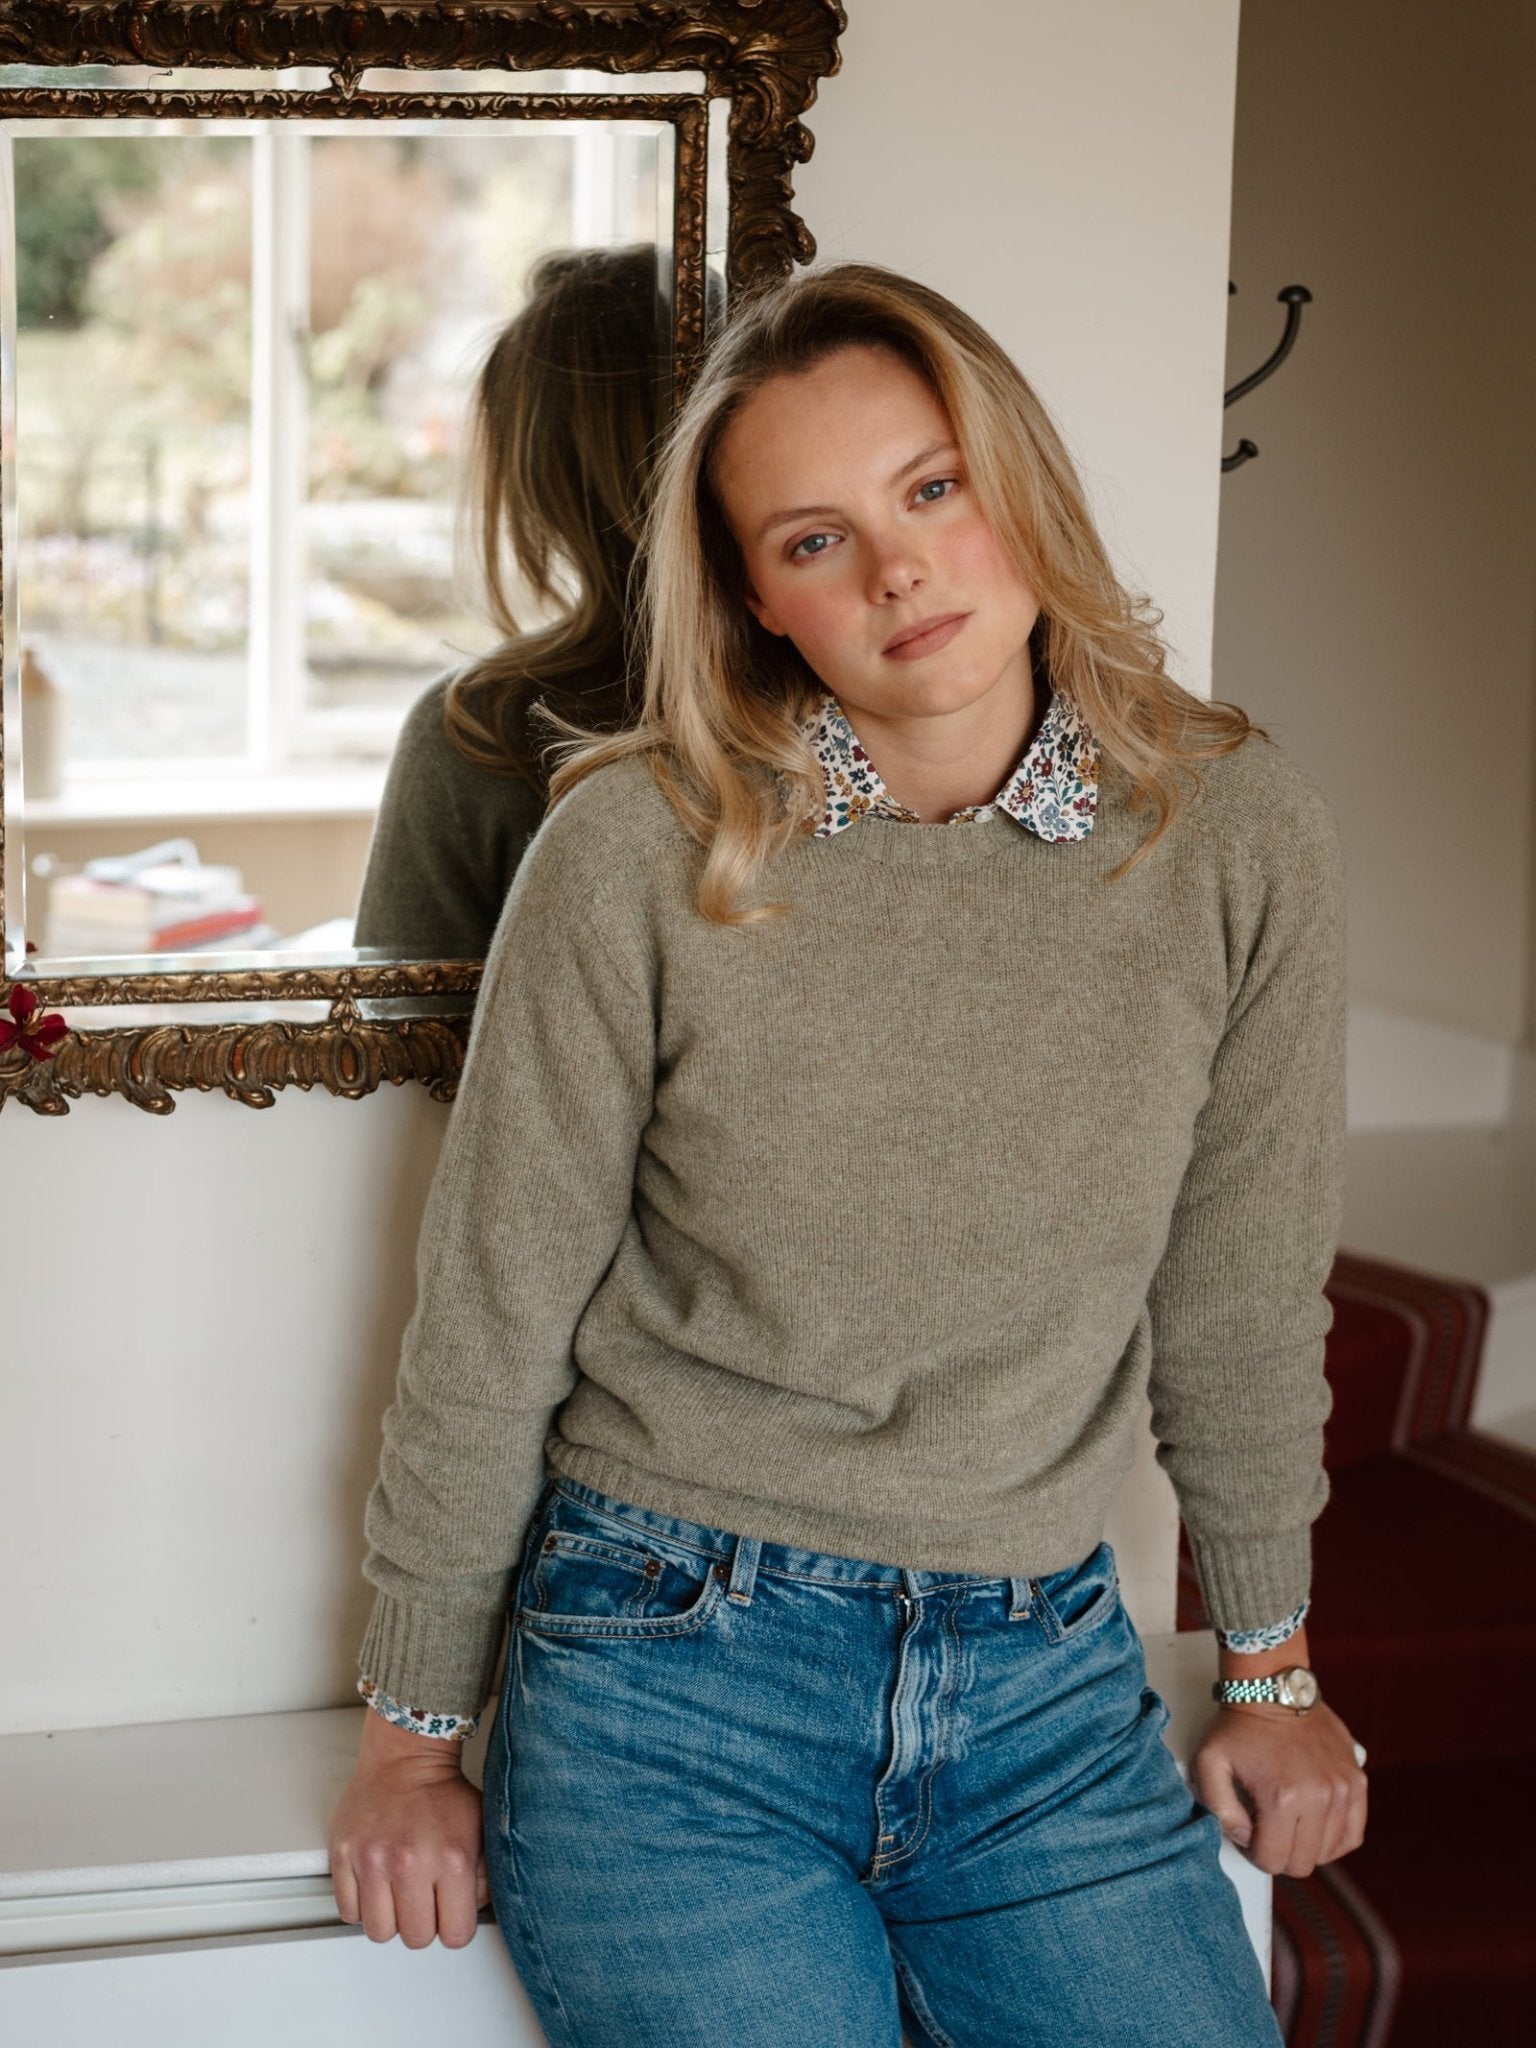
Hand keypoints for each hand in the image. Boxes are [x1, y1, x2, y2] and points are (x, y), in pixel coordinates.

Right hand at [329, 1710, 489, 1946]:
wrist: (404, 1755)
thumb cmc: (442, 1791)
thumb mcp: (480, 1829)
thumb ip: (484, 1875)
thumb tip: (473, 1910)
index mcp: (452, 1859)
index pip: (456, 1935)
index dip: (455, 1926)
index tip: (450, 1912)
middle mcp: (410, 1864)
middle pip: (416, 1938)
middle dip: (422, 1924)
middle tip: (423, 1899)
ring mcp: (373, 1861)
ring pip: (379, 1932)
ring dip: (390, 1919)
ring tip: (397, 1893)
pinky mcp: (344, 1856)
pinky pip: (349, 1912)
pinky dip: (362, 1906)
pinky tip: (376, 1885)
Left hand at [1191, 1700, 1366, 1876]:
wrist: (1273, 1687)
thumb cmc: (1240, 1725)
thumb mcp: (1209, 1762)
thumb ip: (1218, 1809)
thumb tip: (1244, 1837)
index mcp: (1282, 1797)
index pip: (1272, 1860)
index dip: (1254, 1852)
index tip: (1248, 1832)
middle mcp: (1319, 1797)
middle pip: (1302, 1863)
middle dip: (1279, 1853)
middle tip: (1266, 1829)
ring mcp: (1342, 1790)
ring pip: (1328, 1852)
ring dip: (1306, 1845)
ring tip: (1288, 1822)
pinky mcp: (1357, 1781)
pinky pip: (1353, 1834)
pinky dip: (1334, 1839)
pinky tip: (1315, 1828)